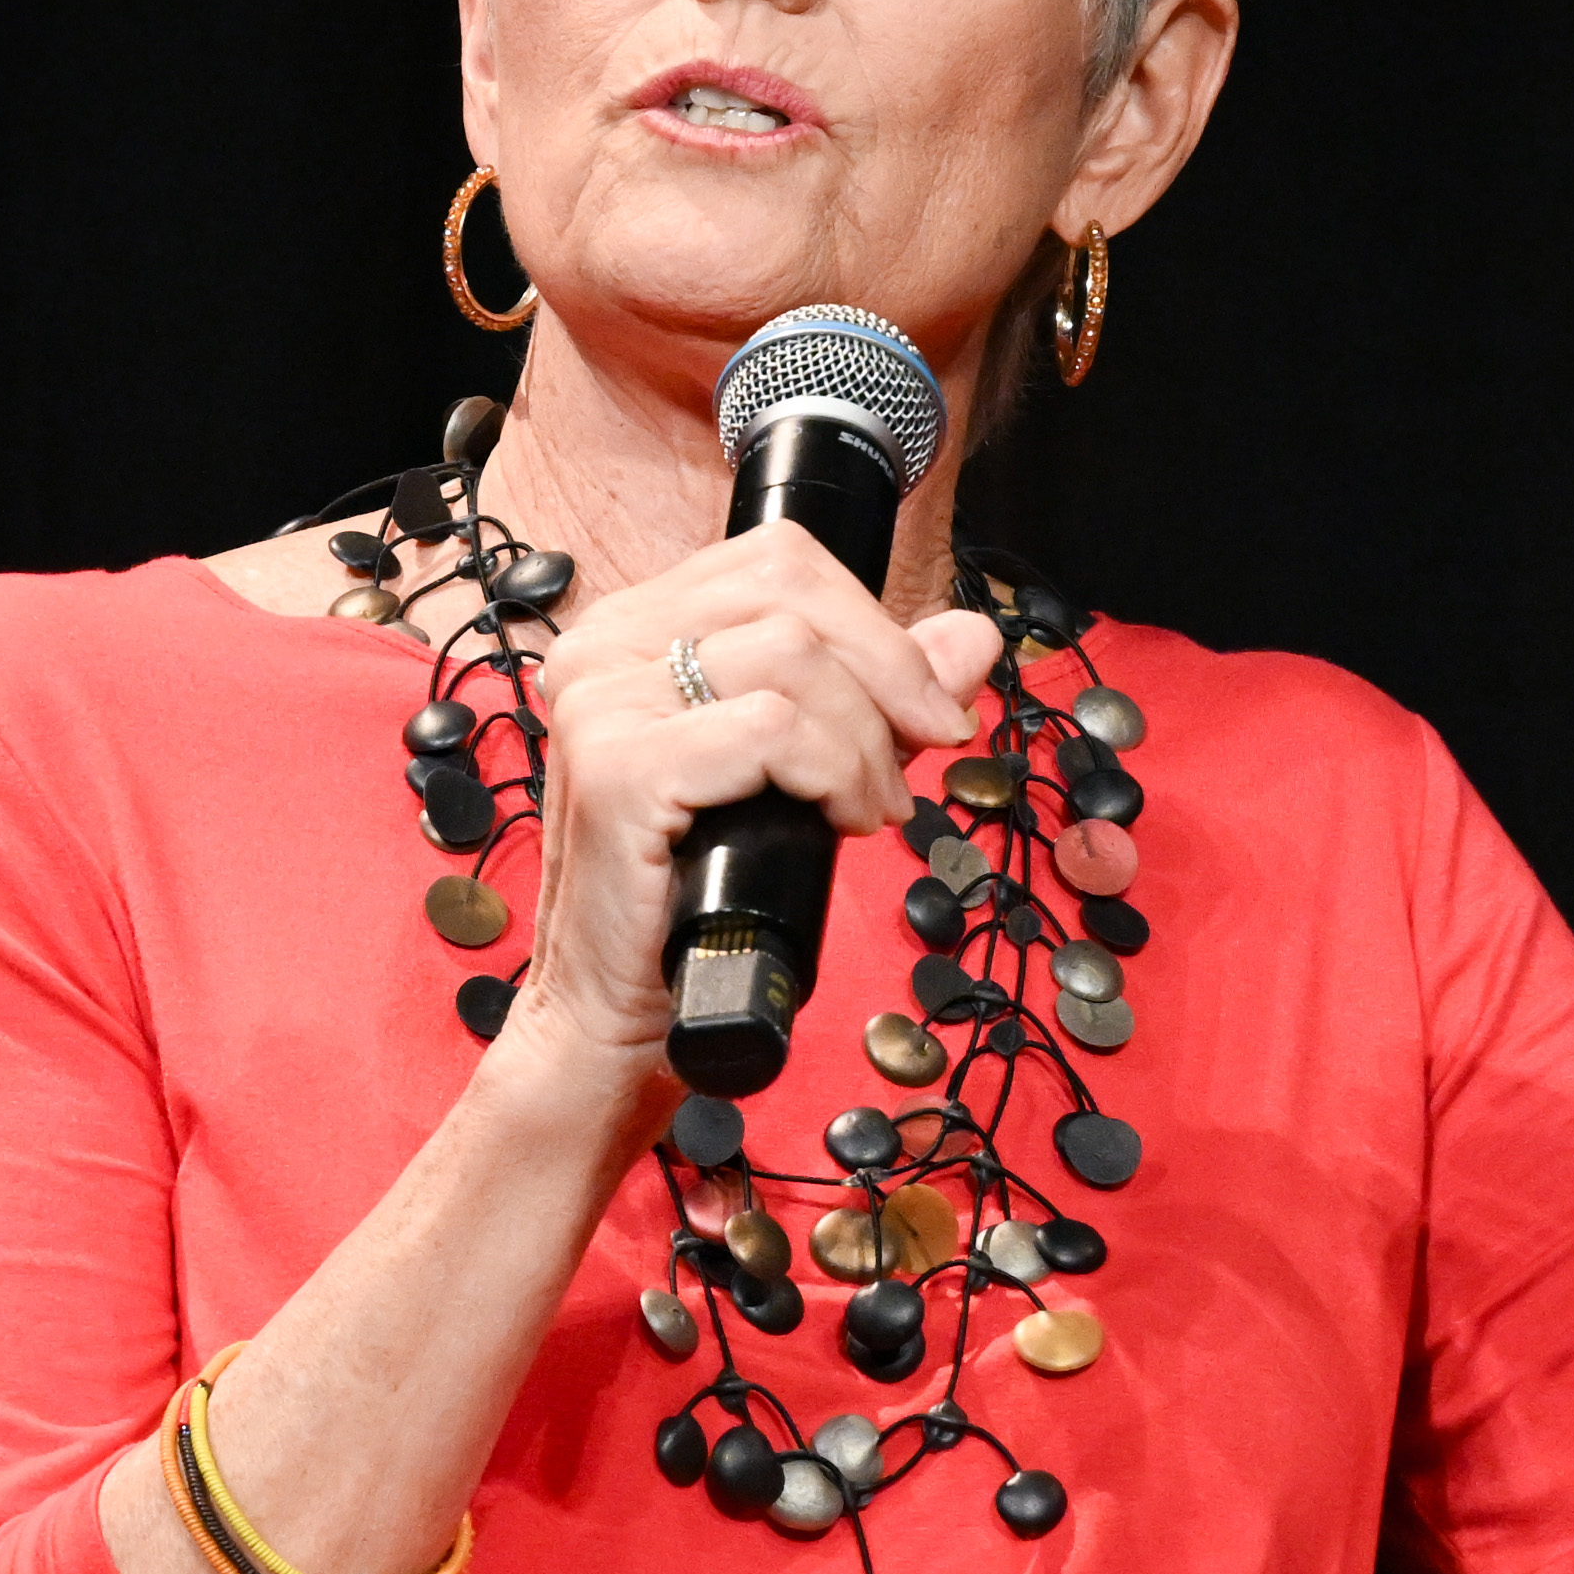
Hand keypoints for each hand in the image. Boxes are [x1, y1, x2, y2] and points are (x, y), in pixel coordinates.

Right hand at [502, 526, 1011, 1078]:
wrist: (618, 1012)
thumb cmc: (698, 897)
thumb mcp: (802, 773)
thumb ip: (879, 698)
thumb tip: (972, 638)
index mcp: (632, 629)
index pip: (780, 560)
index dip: (873, 625)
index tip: (924, 708)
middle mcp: (601, 648)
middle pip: (792, 590)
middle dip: (885, 676)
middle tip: (908, 763)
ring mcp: (601, 703)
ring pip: (792, 658)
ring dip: (863, 742)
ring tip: (864, 811)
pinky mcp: (619, 768)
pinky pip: (771, 729)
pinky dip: (831, 772)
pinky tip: (836, 823)